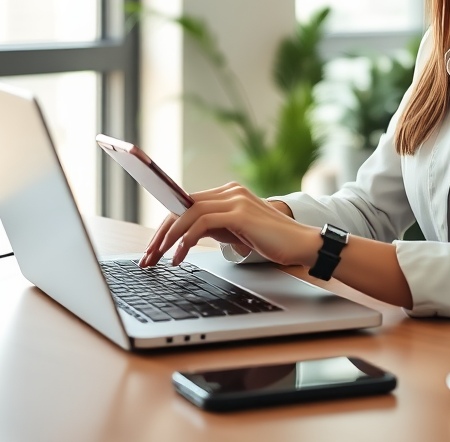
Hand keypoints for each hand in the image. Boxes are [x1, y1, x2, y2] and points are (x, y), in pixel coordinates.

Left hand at [138, 183, 320, 268]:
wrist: (302, 243)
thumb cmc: (272, 241)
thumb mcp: (237, 230)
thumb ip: (215, 225)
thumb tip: (186, 234)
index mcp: (228, 193)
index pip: (187, 203)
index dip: (167, 225)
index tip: (153, 246)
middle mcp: (230, 191)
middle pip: (183, 206)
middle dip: (161, 233)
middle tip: (147, 256)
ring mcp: (235, 199)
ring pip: (188, 213)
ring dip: (168, 238)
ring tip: (159, 258)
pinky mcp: (240, 213)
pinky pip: (202, 223)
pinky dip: (185, 241)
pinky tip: (179, 257)